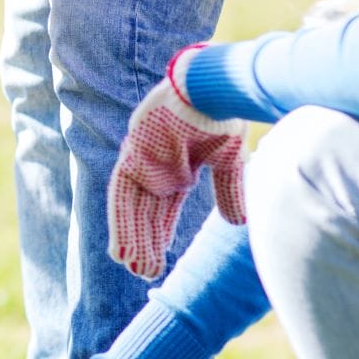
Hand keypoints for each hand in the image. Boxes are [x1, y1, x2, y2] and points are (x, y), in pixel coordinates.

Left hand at [108, 47, 245, 279]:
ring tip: (132, 269)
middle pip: (145, 211)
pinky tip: (121, 248)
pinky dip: (121, 222)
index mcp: (175, 168)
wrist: (213, 85)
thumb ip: (229, 189)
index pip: (164, 207)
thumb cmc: (222, 113)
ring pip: (131, 208)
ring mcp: (140, 160)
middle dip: (144, 241)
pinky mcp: (133, 155)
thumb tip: (237, 223)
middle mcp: (154, 167)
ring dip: (131, 239)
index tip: (159, 256)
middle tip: (144, 272)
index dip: (160, 231)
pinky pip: (122, 194)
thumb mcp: (230, 159)